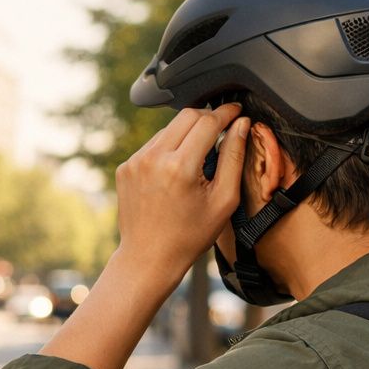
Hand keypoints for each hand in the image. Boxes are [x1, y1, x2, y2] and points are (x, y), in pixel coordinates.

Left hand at [113, 104, 249, 287]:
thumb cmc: (190, 236)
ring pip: (168, 128)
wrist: (148, 258)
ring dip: (186, 133)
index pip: (208, 121)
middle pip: (187, 115)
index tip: (237, 111)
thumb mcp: (223, 200)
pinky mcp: (125, 167)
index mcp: (180, 167)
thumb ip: (234, 158)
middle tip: (222, 129)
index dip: (227, 113)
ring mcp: (135, 162)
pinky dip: (168, 148)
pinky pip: (152, 144)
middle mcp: (153, 158)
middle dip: (208, 117)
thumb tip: (242, 124)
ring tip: (198, 158)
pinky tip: (176, 171)